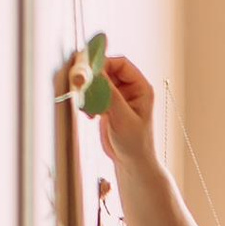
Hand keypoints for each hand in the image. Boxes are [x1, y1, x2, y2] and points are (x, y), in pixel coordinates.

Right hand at [85, 50, 158, 165]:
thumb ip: (110, 94)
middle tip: (83, 88)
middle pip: (108, 71)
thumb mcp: (123, 117)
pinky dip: (88, 102)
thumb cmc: (135, 143)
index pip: (121, 64)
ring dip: (90, 92)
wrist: (131, 162)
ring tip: (90, 108)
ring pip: (99, 83)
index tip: (89, 70)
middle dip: (95, 79)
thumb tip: (97, 74)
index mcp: (141, 87)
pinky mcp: (108, 106)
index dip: (105, 63)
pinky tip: (90, 115)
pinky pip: (94, 95)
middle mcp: (130, 89)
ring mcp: (118, 97)